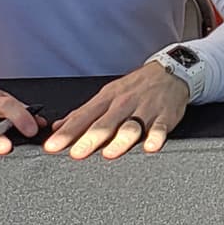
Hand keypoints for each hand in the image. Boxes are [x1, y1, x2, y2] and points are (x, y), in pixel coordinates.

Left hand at [43, 61, 188, 159]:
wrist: (171, 71)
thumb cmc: (135, 87)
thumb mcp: (107, 94)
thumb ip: (83, 114)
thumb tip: (57, 127)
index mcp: (107, 99)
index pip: (83, 117)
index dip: (67, 132)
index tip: (53, 146)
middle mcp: (124, 104)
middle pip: (105, 123)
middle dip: (90, 138)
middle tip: (76, 153)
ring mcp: (145, 109)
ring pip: (131, 126)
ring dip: (120, 139)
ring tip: (109, 153)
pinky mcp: (165, 115)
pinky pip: (160, 127)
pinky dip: (156, 136)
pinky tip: (150, 146)